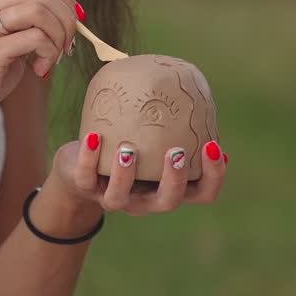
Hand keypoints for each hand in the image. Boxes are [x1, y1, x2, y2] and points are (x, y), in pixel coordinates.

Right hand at [0, 0, 77, 141]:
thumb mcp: (6, 39)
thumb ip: (29, 20)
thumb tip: (72, 10)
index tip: (73, 18)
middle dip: (66, 17)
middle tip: (68, 43)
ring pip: (39, 10)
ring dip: (58, 35)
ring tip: (54, 57)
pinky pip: (35, 38)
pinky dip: (49, 53)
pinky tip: (40, 69)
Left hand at [49, 132, 226, 216]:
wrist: (81, 169)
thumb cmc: (132, 146)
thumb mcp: (156, 139)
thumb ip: (176, 125)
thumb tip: (199, 93)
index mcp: (169, 189)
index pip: (204, 193)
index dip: (214, 175)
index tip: (213, 145)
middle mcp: (146, 200)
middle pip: (167, 202)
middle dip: (174, 180)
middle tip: (175, 152)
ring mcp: (114, 198)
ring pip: (119, 198)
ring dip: (125, 174)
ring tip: (128, 149)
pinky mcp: (85, 187)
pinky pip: (86, 177)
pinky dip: (89, 158)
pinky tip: (94, 137)